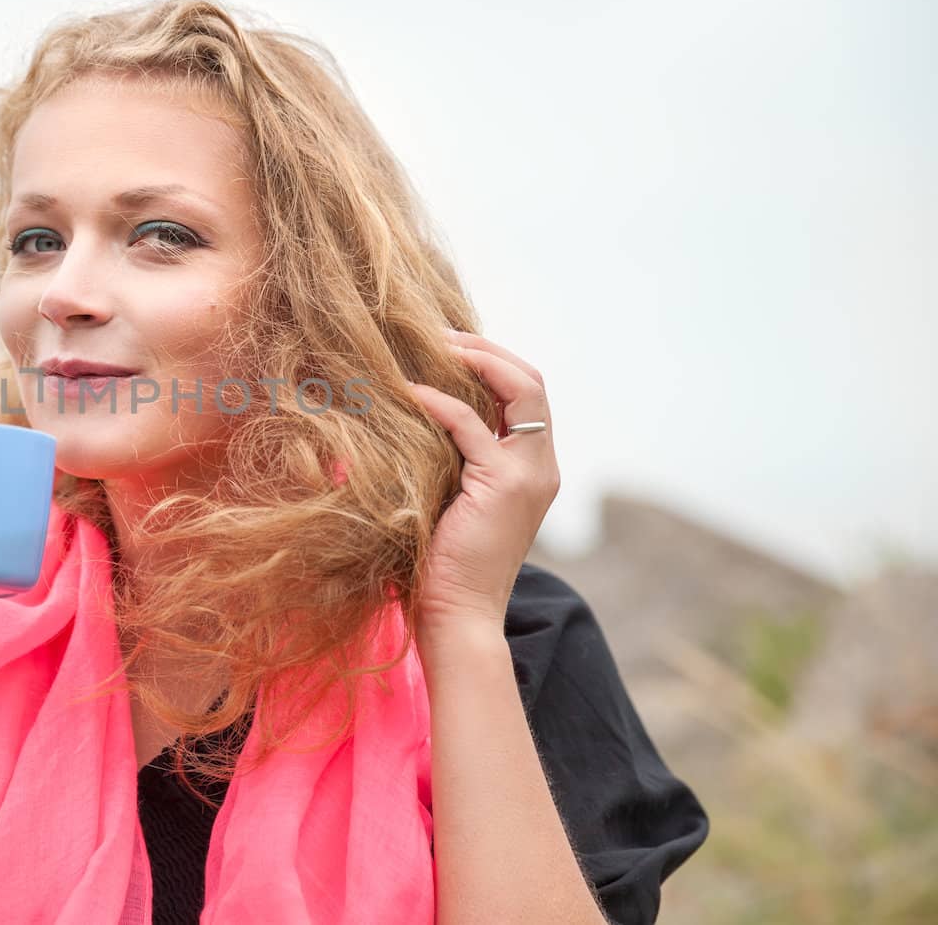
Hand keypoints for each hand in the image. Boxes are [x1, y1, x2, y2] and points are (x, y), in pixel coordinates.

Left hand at [405, 329, 560, 632]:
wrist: (458, 615)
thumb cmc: (443, 564)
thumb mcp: (453, 498)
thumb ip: (452, 459)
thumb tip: (413, 416)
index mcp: (534, 469)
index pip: (527, 394)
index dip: (493, 362)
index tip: (447, 345)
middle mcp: (541, 467)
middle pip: (531, 381)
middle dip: (486, 349)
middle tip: (438, 334)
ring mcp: (529, 475)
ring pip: (518, 389)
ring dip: (472, 359)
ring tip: (430, 345)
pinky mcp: (503, 485)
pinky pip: (470, 424)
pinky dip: (440, 400)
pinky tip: (408, 392)